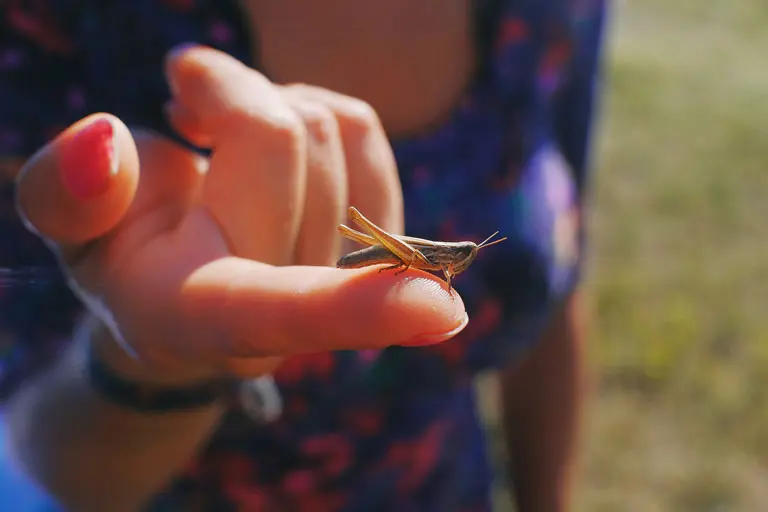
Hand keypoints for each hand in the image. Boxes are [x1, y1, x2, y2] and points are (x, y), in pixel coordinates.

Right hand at [14, 46, 467, 385]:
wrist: (177, 286)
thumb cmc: (123, 256)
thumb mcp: (72, 230)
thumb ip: (65, 196)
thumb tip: (106, 144)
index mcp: (206, 318)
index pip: (282, 311)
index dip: (357, 307)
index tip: (442, 311)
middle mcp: (294, 310)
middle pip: (289, 142)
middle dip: (225, 93)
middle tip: (184, 104)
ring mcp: (343, 275)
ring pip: (334, 128)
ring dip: (265, 104)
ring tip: (220, 136)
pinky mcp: (379, 233)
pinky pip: (360, 131)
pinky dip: (308, 113)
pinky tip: (272, 147)